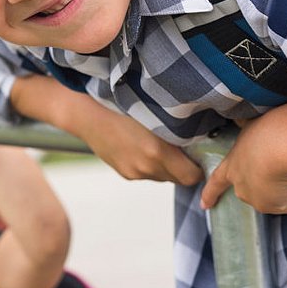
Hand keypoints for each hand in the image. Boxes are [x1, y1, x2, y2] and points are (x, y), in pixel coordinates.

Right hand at [84, 111, 202, 185]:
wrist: (88, 116)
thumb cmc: (122, 108)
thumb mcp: (155, 117)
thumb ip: (176, 134)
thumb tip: (198, 143)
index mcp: (157, 152)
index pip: (191, 177)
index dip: (197, 168)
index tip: (197, 156)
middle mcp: (146, 167)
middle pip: (178, 179)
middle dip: (182, 167)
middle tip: (181, 149)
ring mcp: (134, 172)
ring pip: (162, 177)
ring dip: (165, 166)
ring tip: (157, 145)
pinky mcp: (125, 174)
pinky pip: (147, 174)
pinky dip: (150, 165)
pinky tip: (140, 147)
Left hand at [200, 116, 286, 212]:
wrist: (279, 140)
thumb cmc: (275, 125)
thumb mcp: (267, 124)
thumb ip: (271, 131)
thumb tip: (286, 129)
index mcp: (235, 157)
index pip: (219, 178)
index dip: (211, 191)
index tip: (202, 204)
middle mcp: (240, 178)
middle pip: (254, 190)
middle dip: (279, 188)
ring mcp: (253, 193)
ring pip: (282, 194)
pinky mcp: (270, 204)